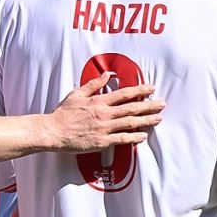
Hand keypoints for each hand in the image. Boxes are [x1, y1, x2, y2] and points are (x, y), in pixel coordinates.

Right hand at [44, 73, 161, 152]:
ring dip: (146, 121)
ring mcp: (104, 128)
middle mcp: (104, 114)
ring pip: (130, 123)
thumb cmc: (63, 113)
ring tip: (158, 119)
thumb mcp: (77, 94)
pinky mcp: (102, 142)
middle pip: (132, 108)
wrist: (53, 132)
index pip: (124, 94)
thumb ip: (94, 85)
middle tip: (162, 104)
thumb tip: (107, 74)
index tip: (151, 88)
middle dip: (149, 106)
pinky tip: (143, 136)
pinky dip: (134, 137)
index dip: (140, 90)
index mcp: (99, 101)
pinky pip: (122, 139)